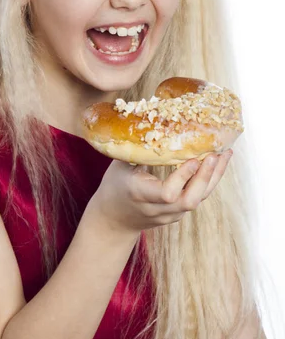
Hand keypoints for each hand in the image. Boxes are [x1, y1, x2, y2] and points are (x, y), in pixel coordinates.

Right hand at [87, 150, 232, 234]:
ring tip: (225, 154)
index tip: (194, 158)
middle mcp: (158, 208)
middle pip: (189, 201)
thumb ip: (138, 148)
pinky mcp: (178, 214)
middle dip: (206, 177)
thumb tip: (154, 120)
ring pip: (198, 200)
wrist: (114, 219)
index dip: (183, 176)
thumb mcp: (121, 165)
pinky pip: (197, 198)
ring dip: (213, 177)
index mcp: (141, 195)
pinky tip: (216, 164)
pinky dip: (208, 181)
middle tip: (216, 154)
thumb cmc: (115, 185)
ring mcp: (170, 214)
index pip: (168, 193)